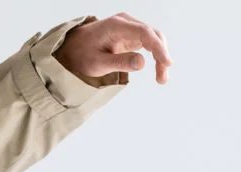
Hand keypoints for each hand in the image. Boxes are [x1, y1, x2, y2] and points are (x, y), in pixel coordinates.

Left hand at [52, 12, 173, 85]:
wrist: (73, 47)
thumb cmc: (82, 54)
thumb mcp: (98, 63)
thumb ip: (120, 62)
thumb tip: (142, 63)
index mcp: (115, 26)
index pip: (144, 32)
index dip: (158, 47)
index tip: (167, 63)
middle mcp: (125, 22)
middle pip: (153, 34)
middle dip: (162, 55)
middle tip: (162, 79)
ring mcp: (130, 27)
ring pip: (154, 38)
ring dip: (161, 57)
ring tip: (161, 78)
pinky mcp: (132, 34)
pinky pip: (150, 42)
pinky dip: (156, 55)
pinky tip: (158, 69)